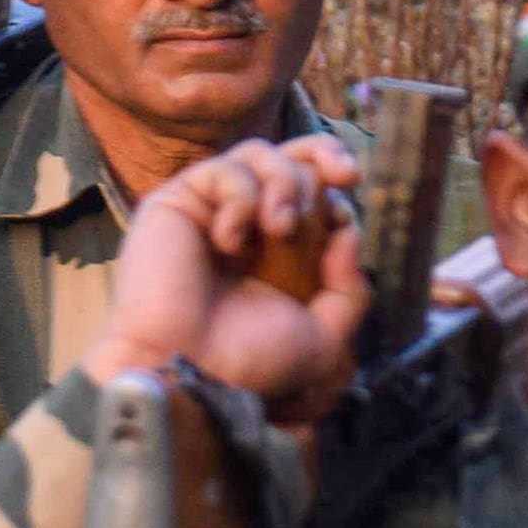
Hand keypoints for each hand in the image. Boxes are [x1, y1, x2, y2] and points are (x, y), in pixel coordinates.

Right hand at [78, 135, 370, 421]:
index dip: (338, 192)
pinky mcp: (178, 202)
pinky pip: (225, 171)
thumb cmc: (247, 364)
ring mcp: (212, 211)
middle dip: (325, 158)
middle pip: (292, 156)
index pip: (316, 194)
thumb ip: (349, 290)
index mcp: (280, 255)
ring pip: (261, 154)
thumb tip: (349, 232)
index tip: (344, 220)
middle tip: (343, 175)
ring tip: (281, 227)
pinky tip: (229, 241)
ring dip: (286, 183)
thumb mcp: (322, 339)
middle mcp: (249, 227)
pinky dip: (240, 199)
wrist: (190, 372)